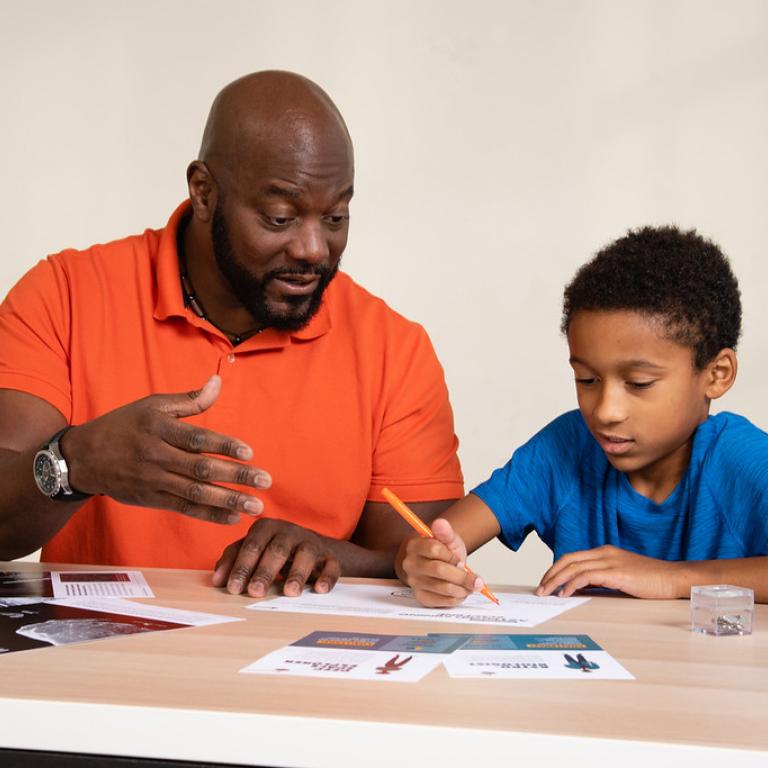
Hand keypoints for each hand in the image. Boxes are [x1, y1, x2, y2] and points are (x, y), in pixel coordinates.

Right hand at [62, 375, 270, 523]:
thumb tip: (218, 382)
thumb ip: (189, 400)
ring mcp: (153, 481)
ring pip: (195, 493)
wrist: (83, 457)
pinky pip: (184, 508)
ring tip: (256, 506)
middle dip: (236, 477)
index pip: (197, 439)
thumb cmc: (124, 425)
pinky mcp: (151, 499)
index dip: (224, 446)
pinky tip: (233, 518)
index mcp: (158, 429)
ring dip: (228, 500)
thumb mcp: (152, 406)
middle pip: (201, 469)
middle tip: (266, 482)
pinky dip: (209, 514)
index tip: (250, 452)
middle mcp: (156, 456)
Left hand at [212, 518, 341, 596]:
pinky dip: (327, 577)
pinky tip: (319, 589)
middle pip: (277, 550)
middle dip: (265, 571)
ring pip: (306, 555)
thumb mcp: (253, 549)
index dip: (241, 566)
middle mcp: (290, 532)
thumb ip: (233, 559)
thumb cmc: (274, 550)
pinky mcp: (330, 557)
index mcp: (267, 528)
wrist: (313, 548)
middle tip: (255, 592)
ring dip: (297, 574)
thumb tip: (217, 580)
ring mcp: (311, 543)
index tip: (233, 588)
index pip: (251, 546)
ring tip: (289, 593)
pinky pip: (331, 565)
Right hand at [399, 518, 481, 607]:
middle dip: (462, 576)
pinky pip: (440, 602)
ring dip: (462, 589)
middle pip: (439, 570)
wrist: (440, 564)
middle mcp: (410, 564)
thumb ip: (446, 531)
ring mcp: (413, 581)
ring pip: (442, 588)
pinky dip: (456, 599)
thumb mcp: (448, 538)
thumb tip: (440, 523)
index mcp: (414, 545)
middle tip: (476, 580)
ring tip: (470, 586)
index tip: (461, 561)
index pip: (434, 550)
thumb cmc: (443, 551)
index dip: (452, 557)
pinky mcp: (420, 596)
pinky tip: (460, 592)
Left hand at [535, 545, 684, 598]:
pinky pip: (586, 576)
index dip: (556, 569)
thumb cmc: (651, 580)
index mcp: (604, 552)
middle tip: (540, 589)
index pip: (572, 557)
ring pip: (573, 567)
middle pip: (567, 560)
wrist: (674, 578)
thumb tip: (581, 589)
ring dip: (556, 581)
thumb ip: (602, 578)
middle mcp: (604, 553)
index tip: (546, 582)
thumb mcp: (621, 575)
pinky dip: (572, 584)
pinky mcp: (616, 573)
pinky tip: (565, 594)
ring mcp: (610, 561)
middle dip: (550, 574)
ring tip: (546, 593)